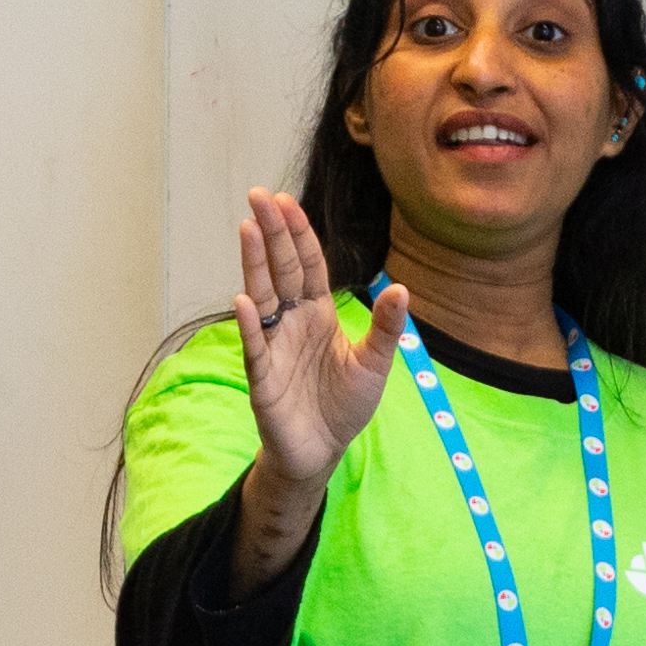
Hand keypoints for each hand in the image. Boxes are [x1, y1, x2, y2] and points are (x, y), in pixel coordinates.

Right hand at [235, 188, 403, 502]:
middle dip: (271, 233)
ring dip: (254, 264)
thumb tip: (403, 288)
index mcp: (318, 314)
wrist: (323, 450)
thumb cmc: (344, 405)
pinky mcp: (263, 379)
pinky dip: (248, 325)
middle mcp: (291, 322)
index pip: (307, 265)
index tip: (286, 201)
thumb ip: (386, 327)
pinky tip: (243, 301)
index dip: (298, 233)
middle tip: (259, 195)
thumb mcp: (375, 364)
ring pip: (262, 297)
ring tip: (247, 228)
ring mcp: (274, 346)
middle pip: (281, 270)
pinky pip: (254, 347)